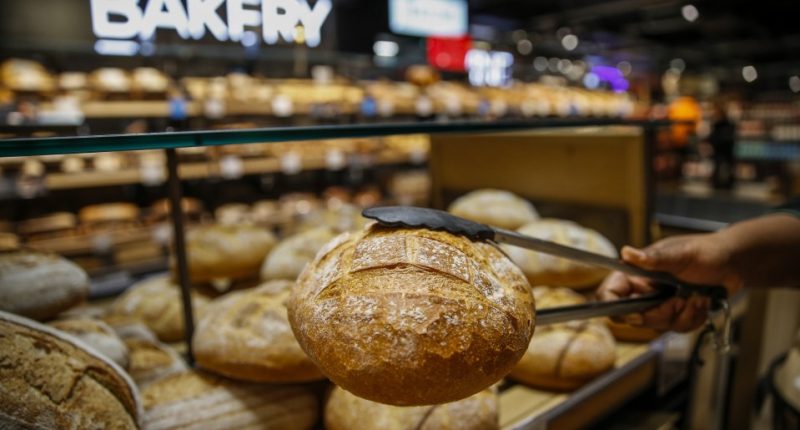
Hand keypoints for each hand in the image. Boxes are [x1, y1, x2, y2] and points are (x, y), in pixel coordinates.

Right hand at [597, 233, 735, 331]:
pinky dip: (694, 319)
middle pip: (635, 317)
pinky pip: (677, 328)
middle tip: (681, 299)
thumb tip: (627, 253)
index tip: (635, 314)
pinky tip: (703, 303)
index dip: (615, 307)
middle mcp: (643, 290)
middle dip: (661, 313)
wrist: (732, 264)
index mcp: (635, 273)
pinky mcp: (675, 314)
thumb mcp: (680, 253)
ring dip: (683, 315)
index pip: (610, 294)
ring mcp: (659, 304)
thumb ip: (653, 258)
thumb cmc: (705, 252)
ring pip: (658, 325)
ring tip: (698, 296)